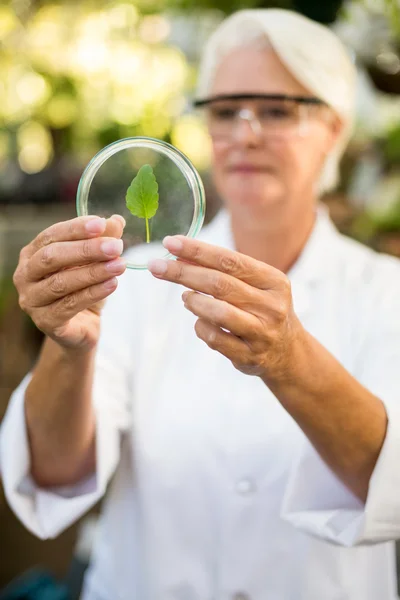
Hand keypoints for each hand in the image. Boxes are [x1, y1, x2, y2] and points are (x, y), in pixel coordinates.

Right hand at [13, 215, 125, 351]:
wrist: (83, 326)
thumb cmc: (84, 288)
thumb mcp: (95, 261)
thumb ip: (103, 240)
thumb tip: (116, 220)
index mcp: (32, 253)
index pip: (51, 235)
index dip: (76, 228)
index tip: (101, 224)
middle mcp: (25, 275)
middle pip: (52, 257)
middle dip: (86, 250)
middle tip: (116, 247)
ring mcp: (32, 300)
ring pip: (61, 282)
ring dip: (93, 272)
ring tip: (120, 266)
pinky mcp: (45, 321)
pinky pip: (69, 305)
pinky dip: (93, 293)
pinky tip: (113, 284)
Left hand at [148, 235, 303, 380]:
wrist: (288, 352)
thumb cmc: (261, 309)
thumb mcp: (252, 285)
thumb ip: (221, 271)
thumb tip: (179, 255)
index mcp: (274, 281)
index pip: (230, 260)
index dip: (198, 251)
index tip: (170, 243)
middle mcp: (272, 306)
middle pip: (219, 284)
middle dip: (183, 273)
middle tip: (156, 266)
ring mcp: (262, 333)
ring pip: (218, 313)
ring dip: (193, 302)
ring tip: (185, 297)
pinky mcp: (250, 356)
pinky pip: (215, 339)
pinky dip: (200, 327)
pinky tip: (200, 322)